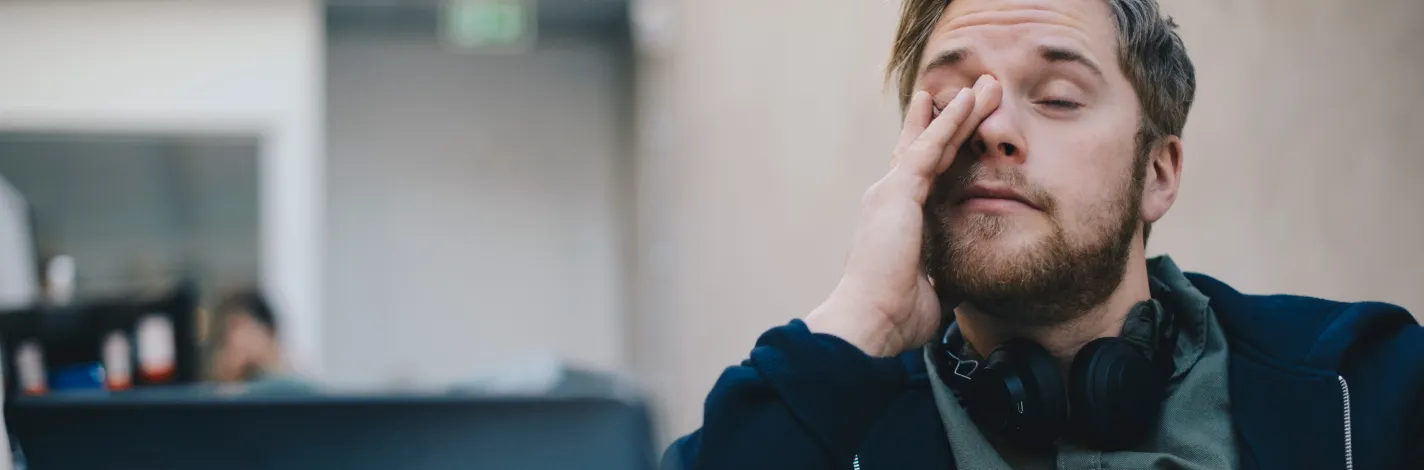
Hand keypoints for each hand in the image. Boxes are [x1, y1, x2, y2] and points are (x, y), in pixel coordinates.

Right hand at [806, 75, 1001, 356]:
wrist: (870, 321)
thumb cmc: (895, 316)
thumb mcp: (932, 291)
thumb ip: (945, 276)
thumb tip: (962, 282)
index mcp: (895, 222)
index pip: (921, 176)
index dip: (939, 150)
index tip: (955, 129)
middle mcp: (888, 199)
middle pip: (924, 149)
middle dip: (948, 120)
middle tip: (969, 91)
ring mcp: (890, 192)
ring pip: (931, 141)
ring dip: (959, 112)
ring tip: (982, 85)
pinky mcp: (897, 190)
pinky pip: (931, 147)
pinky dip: (951, 122)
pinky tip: (969, 101)